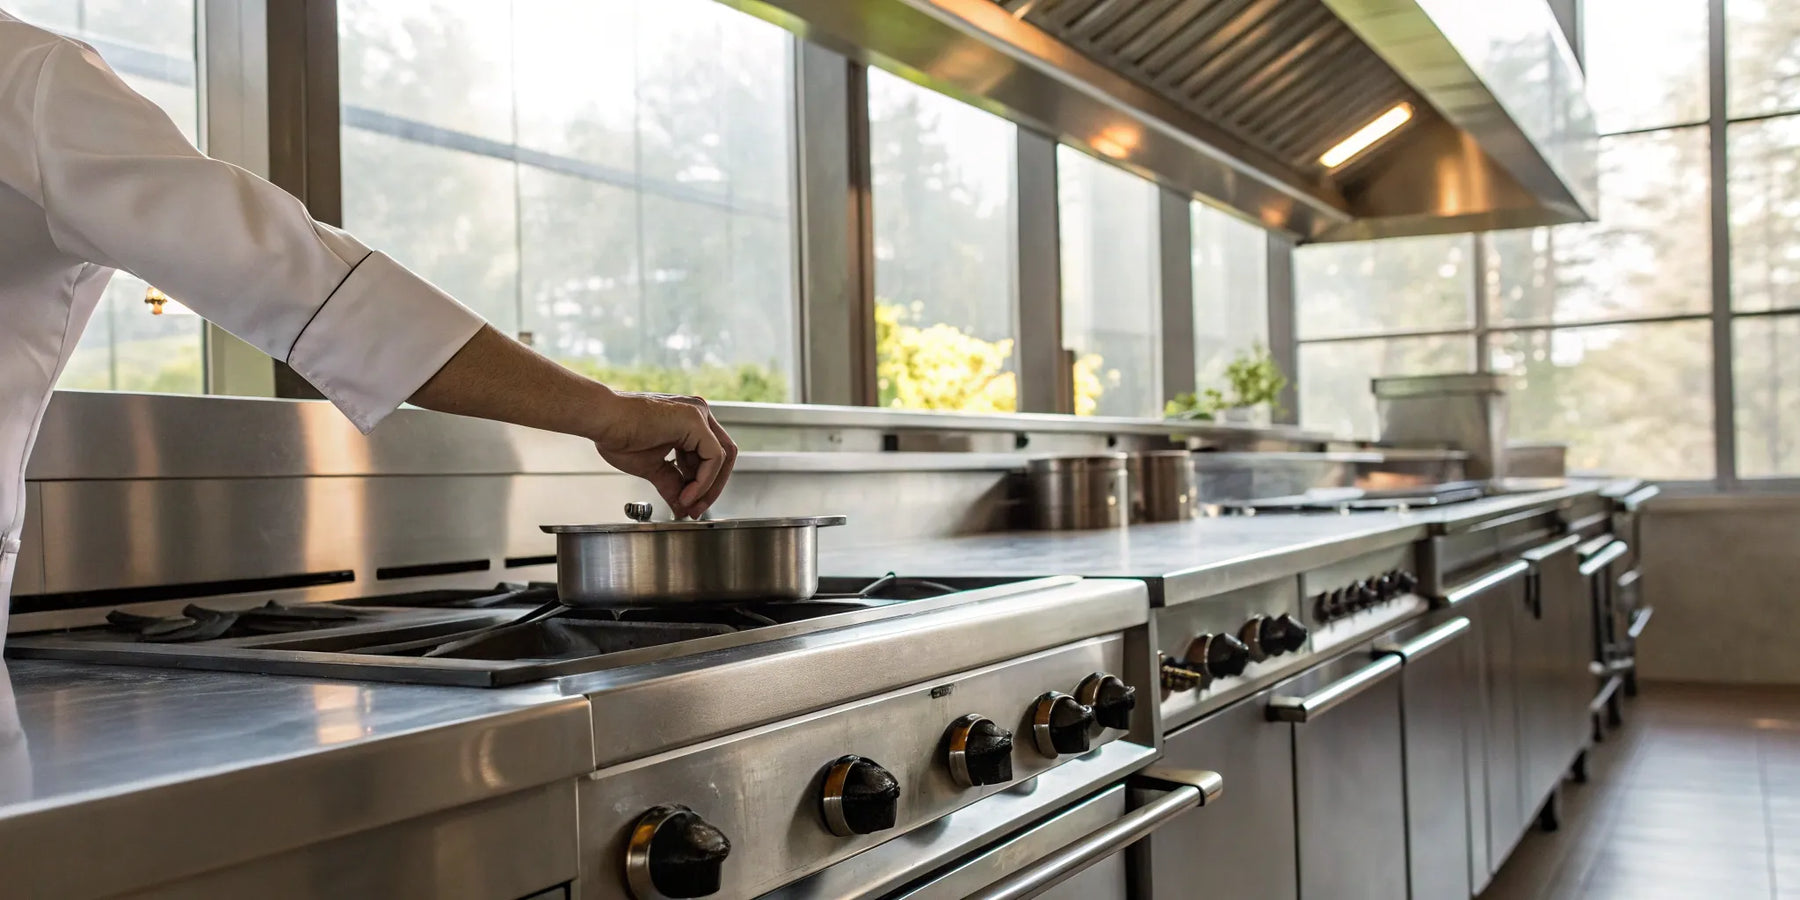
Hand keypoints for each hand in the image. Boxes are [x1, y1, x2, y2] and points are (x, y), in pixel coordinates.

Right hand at [592, 392, 737, 518]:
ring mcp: (698, 414)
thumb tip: (682, 507)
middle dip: (712, 487)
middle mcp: (697, 413)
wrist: (602, 421)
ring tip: (688, 503)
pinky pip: (714, 456)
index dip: (704, 485)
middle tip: (695, 509)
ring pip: (723, 457)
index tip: (690, 505)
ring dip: (709, 487)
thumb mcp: (652, 468)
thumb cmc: (618, 436)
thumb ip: (672, 484)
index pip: (711, 456)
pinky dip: (704, 480)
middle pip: (724, 455)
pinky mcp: (695, 420)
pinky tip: (686, 493)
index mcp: (689, 422)